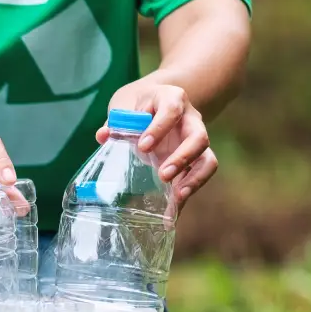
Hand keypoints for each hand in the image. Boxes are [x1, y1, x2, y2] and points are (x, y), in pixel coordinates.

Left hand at [97, 82, 217, 206]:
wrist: (156, 101)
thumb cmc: (139, 103)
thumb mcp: (126, 105)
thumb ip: (116, 121)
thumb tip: (103, 136)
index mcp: (172, 99)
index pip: (172, 111)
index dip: (160, 128)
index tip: (143, 146)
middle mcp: (191, 120)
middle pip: (199, 138)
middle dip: (182, 158)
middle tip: (162, 175)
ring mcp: (196, 141)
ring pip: (207, 160)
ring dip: (194, 180)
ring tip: (177, 197)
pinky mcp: (194, 161)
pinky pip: (197, 178)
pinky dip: (186, 195)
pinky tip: (173, 212)